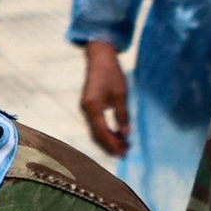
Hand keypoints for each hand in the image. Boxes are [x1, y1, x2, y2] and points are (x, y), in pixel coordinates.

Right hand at [78, 41, 131, 157]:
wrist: (100, 58)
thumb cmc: (111, 73)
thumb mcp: (121, 94)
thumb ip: (122, 115)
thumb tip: (125, 134)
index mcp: (93, 107)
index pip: (102, 132)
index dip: (112, 144)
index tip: (124, 152)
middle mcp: (86, 110)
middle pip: (97, 134)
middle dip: (110, 145)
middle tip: (125, 152)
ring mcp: (85, 108)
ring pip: (95, 130)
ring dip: (108, 139)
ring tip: (123, 145)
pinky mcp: (88, 106)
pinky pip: (95, 124)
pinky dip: (105, 131)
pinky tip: (116, 134)